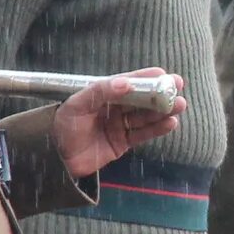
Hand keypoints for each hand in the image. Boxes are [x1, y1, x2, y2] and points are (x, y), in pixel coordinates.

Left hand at [54, 69, 185, 179]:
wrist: (54, 158)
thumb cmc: (63, 126)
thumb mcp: (78, 104)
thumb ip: (101, 91)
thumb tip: (126, 83)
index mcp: (104, 94)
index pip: (129, 82)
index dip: (147, 78)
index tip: (165, 75)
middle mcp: (114, 108)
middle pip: (142, 99)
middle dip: (161, 94)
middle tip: (179, 88)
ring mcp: (119, 125)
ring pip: (146, 116)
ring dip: (163, 111)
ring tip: (179, 106)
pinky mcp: (123, 143)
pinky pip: (143, 134)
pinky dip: (157, 129)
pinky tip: (170, 123)